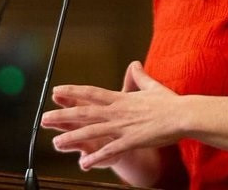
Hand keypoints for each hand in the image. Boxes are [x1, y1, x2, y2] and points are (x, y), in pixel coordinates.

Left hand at [40, 61, 182, 170]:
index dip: (72, 92)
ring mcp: (123, 126)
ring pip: (92, 132)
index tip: (56, 91)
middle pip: (85, 112)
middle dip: (63, 116)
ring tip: (56, 143)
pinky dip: (97, 157)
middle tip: (43, 119)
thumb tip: (135, 64)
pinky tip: (84, 163)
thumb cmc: (170, 102)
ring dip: (73, 138)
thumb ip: (139, 77)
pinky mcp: (132, 140)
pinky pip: (111, 150)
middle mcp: (117, 111)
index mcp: (120, 99)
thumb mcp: (151, 86)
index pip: (91, 93)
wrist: (184, 115)